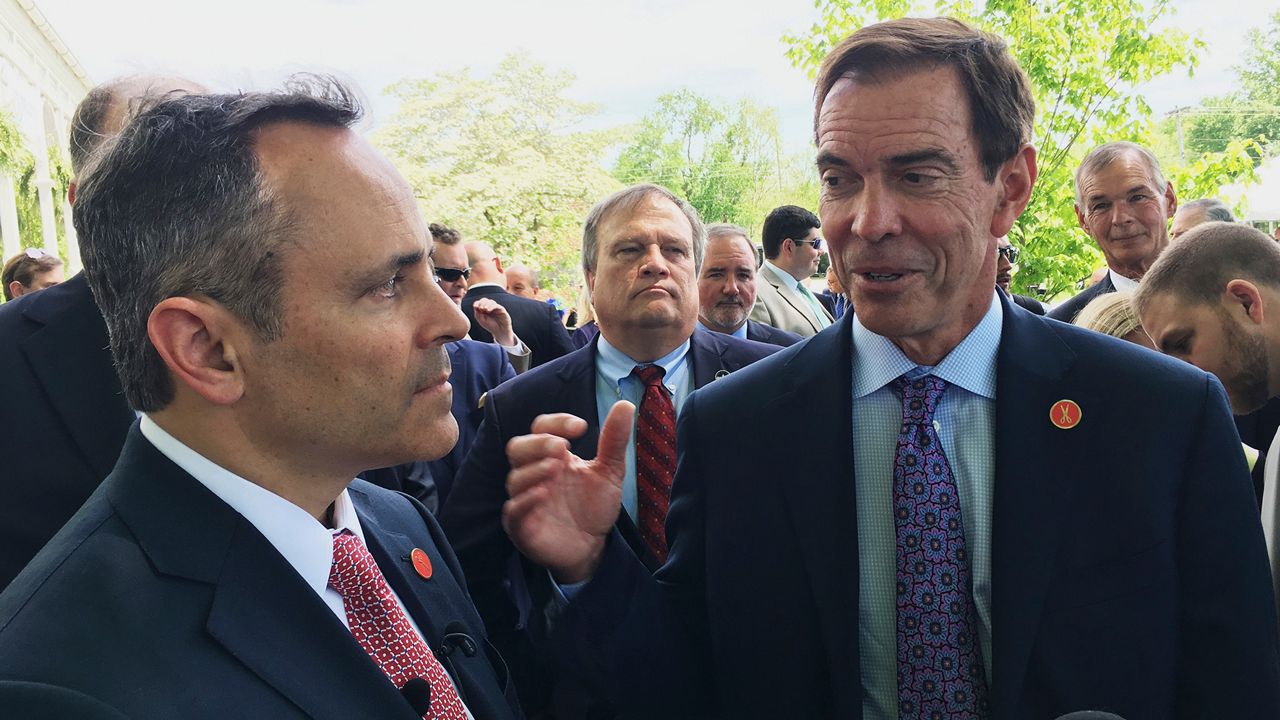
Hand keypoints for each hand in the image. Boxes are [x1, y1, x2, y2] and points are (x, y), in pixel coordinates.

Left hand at [473, 298, 516, 345]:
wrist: (500, 331)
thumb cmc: (491, 326)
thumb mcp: (481, 320)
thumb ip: (477, 313)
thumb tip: (476, 305)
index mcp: (484, 309)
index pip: (479, 302)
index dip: (477, 303)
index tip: (475, 307)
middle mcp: (490, 307)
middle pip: (484, 300)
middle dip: (481, 303)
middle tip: (480, 308)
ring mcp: (496, 308)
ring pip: (491, 301)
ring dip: (486, 304)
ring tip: (484, 310)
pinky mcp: (501, 309)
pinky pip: (496, 305)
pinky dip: (491, 306)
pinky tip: (488, 310)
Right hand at [503, 401, 633, 582]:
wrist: (592, 547)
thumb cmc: (594, 506)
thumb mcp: (610, 471)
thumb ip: (614, 440)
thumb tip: (626, 405)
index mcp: (553, 455)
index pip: (542, 427)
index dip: (557, 422)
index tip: (580, 427)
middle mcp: (534, 473)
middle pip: (518, 447)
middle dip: (538, 444)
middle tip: (561, 448)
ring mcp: (526, 499)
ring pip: (515, 478)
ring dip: (533, 470)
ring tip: (555, 469)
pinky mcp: (522, 526)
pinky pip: (513, 510)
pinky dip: (525, 500)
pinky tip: (543, 493)